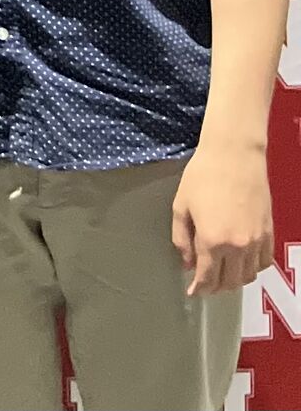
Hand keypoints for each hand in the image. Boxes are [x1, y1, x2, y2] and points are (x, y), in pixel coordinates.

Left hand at [174, 142, 274, 294]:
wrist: (234, 157)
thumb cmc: (201, 177)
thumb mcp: (180, 207)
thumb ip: (181, 239)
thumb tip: (186, 263)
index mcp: (212, 241)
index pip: (207, 276)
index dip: (199, 288)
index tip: (193, 293)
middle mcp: (238, 246)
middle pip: (230, 281)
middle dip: (216, 287)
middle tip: (205, 285)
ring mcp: (257, 240)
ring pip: (249, 275)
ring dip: (235, 280)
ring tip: (222, 275)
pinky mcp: (269, 232)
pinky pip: (264, 262)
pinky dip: (253, 268)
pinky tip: (242, 263)